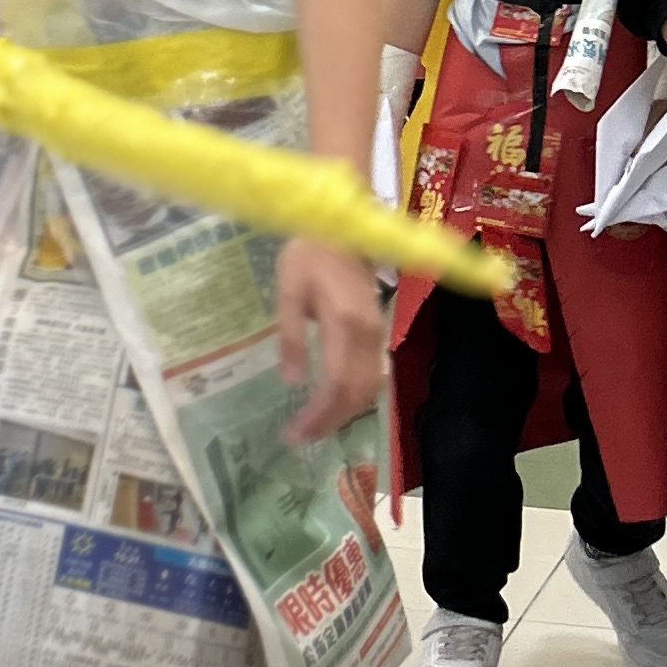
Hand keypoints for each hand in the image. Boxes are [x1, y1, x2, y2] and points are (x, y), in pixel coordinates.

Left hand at [276, 234, 386, 444]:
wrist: (343, 227)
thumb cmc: (309, 254)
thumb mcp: (288, 291)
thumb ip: (291, 337)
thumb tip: (292, 381)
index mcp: (344, 324)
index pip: (336, 384)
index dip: (319, 415)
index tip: (295, 433)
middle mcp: (368, 335)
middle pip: (356, 394)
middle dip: (330, 421)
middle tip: (300, 438)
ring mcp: (377, 334)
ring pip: (368, 388)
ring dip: (343, 413)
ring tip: (313, 427)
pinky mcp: (378, 332)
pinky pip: (372, 375)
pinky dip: (353, 397)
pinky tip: (332, 404)